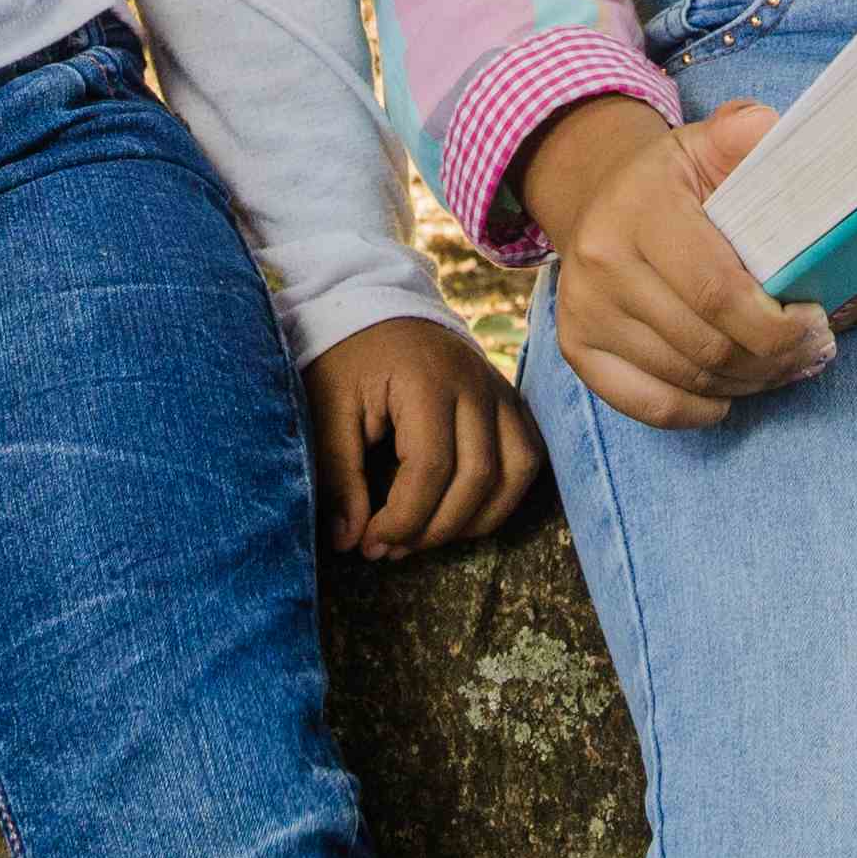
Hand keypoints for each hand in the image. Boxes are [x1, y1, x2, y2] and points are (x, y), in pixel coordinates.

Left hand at [304, 312, 543, 558]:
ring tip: (427, 536)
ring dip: (476, 520)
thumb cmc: (348, 358)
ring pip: (516, 471)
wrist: (377, 309)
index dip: (403, 519)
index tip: (370, 543)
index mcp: (427, 380)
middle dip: (435, 528)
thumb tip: (351, 542)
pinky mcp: (511, 400)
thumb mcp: (328, 408)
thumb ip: (339, 475)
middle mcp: (475, 383)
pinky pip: (529, 458)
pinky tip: (461, 514)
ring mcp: (500, 390)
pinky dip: (503, 497)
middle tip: (392, 549)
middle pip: (478, 476)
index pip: (430, 468)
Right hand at [515, 94, 836, 430]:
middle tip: (811, 352)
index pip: (717, 291)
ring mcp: (584, 310)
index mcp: (642, 209)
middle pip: (706, 345)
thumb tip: (773, 131)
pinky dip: (700, 411)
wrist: (597, 194)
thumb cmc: (673, 178)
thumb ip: (746, 134)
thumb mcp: (709, 143)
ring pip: (685, 380)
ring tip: (782, 367)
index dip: (776, 325)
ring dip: (746, 384)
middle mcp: (602, 261)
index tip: (816, 323)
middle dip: (772, 359)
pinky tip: (731, 393)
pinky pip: (649, 406)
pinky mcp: (576, 347)